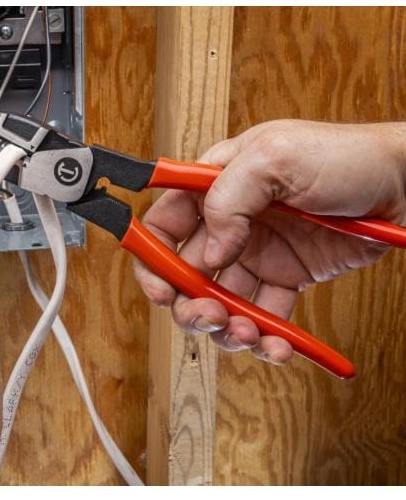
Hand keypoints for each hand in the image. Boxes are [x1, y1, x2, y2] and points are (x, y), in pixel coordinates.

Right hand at [134, 120, 405, 364]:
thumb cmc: (346, 156)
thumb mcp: (276, 156)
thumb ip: (228, 197)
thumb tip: (210, 250)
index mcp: (216, 185)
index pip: (165, 223)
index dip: (152, 258)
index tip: (160, 288)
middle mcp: (231, 221)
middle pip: (186, 272)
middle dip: (189, 302)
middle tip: (208, 315)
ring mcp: (257, 252)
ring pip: (220, 301)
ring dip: (226, 326)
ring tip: (248, 332)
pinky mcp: (286, 277)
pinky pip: (264, 315)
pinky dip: (265, 338)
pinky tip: (276, 344)